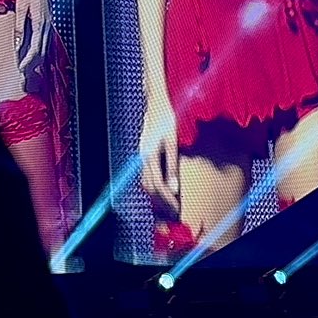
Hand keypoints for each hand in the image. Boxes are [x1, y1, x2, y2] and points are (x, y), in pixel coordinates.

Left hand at [14, 0, 50, 75]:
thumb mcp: (21, 5)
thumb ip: (20, 25)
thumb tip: (18, 43)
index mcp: (40, 20)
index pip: (36, 46)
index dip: (28, 59)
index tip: (21, 68)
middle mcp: (48, 22)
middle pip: (43, 48)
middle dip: (34, 61)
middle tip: (24, 72)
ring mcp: (49, 19)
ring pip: (45, 43)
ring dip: (37, 55)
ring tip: (28, 64)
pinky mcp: (48, 16)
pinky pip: (45, 35)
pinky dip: (40, 45)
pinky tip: (35, 49)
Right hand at [138, 96, 180, 219]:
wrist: (156, 104)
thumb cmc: (166, 120)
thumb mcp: (172, 142)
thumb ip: (172, 166)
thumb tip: (174, 189)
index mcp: (149, 156)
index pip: (157, 185)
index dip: (166, 200)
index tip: (176, 209)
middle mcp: (142, 159)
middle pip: (149, 187)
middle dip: (161, 202)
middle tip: (173, 212)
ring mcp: (140, 156)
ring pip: (145, 183)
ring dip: (156, 196)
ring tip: (168, 204)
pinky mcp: (143, 153)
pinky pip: (145, 175)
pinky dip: (153, 186)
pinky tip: (162, 189)